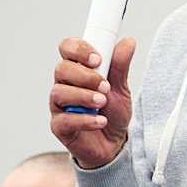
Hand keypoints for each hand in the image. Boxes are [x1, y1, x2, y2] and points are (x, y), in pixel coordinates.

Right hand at [51, 36, 137, 170]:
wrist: (113, 144)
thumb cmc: (112, 112)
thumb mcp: (121, 88)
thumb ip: (121, 66)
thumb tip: (128, 42)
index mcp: (77, 69)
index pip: (67, 48)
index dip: (79, 49)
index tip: (98, 58)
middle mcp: (64, 84)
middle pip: (61, 69)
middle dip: (85, 75)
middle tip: (105, 86)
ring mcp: (59, 105)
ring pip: (59, 92)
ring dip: (84, 96)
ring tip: (102, 102)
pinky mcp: (59, 126)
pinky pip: (64, 119)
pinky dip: (85, 119)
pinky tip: (100, 120)